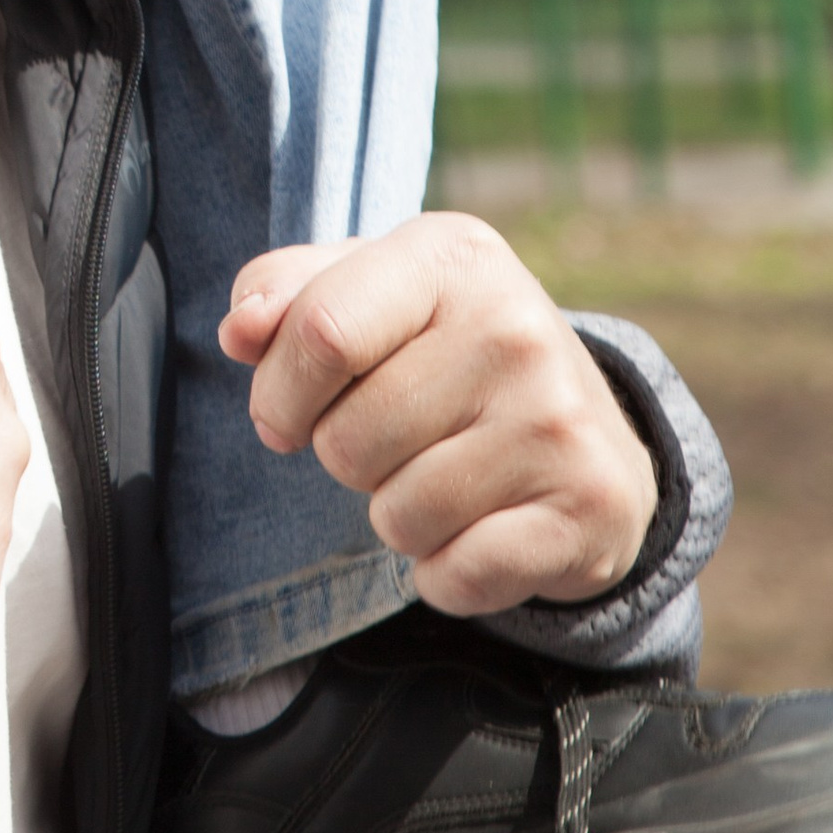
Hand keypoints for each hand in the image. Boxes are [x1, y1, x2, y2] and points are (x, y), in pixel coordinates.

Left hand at [220, 215, 659, 616]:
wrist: (593, 438)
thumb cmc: (444, 356)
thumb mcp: (371, 291)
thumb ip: (287, 293)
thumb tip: (239, 331)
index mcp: (452, 256)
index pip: (320, 332)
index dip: (280, 391)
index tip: (286, 411)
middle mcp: (515, 327)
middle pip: (348, 440)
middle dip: (344, 457)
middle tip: (394, 439)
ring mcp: (559, 420)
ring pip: (398, 516)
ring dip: (397, 516)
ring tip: (441, 476)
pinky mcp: (588, 507)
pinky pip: (456, 576)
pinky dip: (446, 573)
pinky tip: (480, 530)